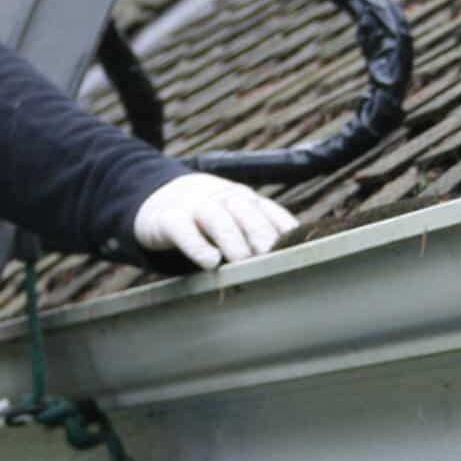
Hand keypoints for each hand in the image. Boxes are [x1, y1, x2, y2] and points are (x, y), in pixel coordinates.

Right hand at [133, 173, 298, 269]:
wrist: (161, 198)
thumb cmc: (210, 218)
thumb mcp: (236, 219)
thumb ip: (262, 234)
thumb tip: (296, 263)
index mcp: (247, 201)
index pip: (272, 214)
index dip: (285, 233)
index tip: (298, 254)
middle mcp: (225, 200)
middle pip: (248, 213)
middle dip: (262, 235)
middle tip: (272, 259)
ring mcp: (196, 207)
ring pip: (219, 219)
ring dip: (233, 240)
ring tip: (242, 262)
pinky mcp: (170, 219)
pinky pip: (184, 230)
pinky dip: (198, 246)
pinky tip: (209, 262)